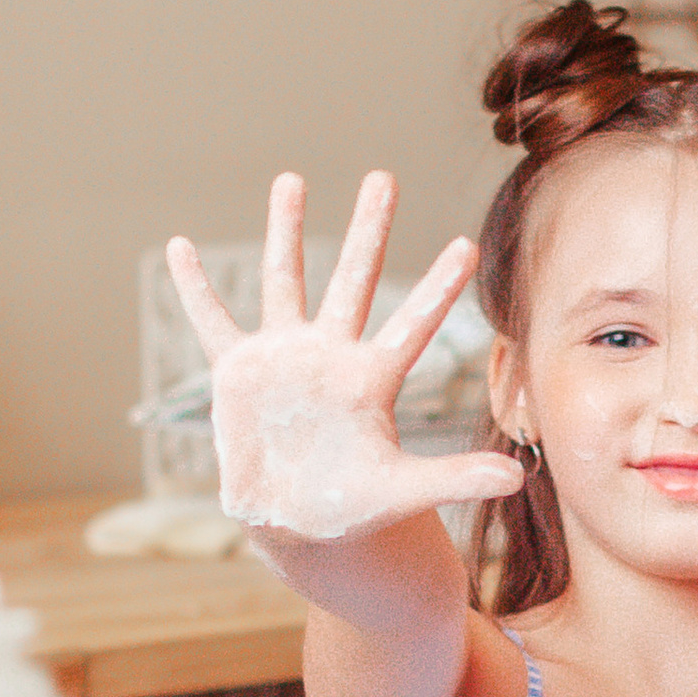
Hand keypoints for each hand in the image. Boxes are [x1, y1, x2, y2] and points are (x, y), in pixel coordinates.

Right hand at [166, 172, 522, 541]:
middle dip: (368, 229)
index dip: (439, 286)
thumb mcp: (407, 491)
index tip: (466, 245)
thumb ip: (456, 477)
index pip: (415, 322)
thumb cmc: (358, 502)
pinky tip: (178, 247)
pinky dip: (194, 288)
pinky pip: (213, 322)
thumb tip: (519, 476)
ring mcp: (286, 356)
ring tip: (291, 180)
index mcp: (375, 379)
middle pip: (354, 280)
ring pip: (285, 281)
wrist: (303, 520)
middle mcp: (333, 354)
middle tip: (382, 176)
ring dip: (286, 232)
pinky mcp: (240, 372)